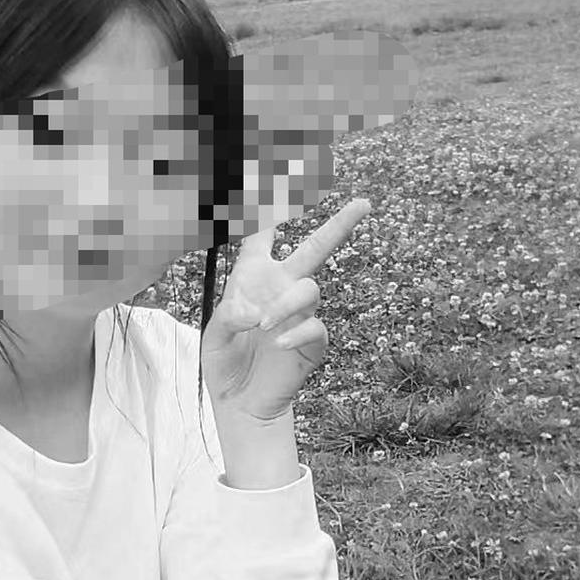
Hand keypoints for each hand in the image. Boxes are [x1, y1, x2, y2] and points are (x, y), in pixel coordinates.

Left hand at [200, 198, 370, 423]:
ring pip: (309, 289)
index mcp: (254, 277)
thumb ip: (230, 315)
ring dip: (284, 304)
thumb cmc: (225, 362)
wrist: (241, 403)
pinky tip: (274, 342)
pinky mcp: (313, 341)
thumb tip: (258, 310)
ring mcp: (301, 314)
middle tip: (364, 202)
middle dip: (340, 224)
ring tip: (262, 325)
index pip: (262, 234)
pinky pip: (314, 326)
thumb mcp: (215, 333)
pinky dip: (293, 331)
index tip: (276, 176)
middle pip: (316, 248)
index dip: (268, 207)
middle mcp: (282, 289)